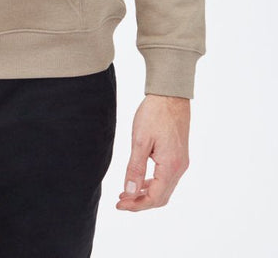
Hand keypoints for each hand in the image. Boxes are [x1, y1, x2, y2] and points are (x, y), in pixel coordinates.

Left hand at [116, 94, 190, 211]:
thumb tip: (129, 192)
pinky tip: (139, 180)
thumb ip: (135, 168)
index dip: (136, 205)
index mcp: (171, 167)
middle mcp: (180, 168)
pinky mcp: (178, 156)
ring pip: (164, 189)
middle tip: (121, 202)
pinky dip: (152, 183)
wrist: (170, 95)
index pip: (154, 198)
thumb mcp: (140, 141)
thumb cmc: (154, 114)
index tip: (119, 205)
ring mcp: (181, 162)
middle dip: (140, 203)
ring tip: (126, 194)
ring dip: (146, 194)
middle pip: (161, 197)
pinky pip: (166, 178)